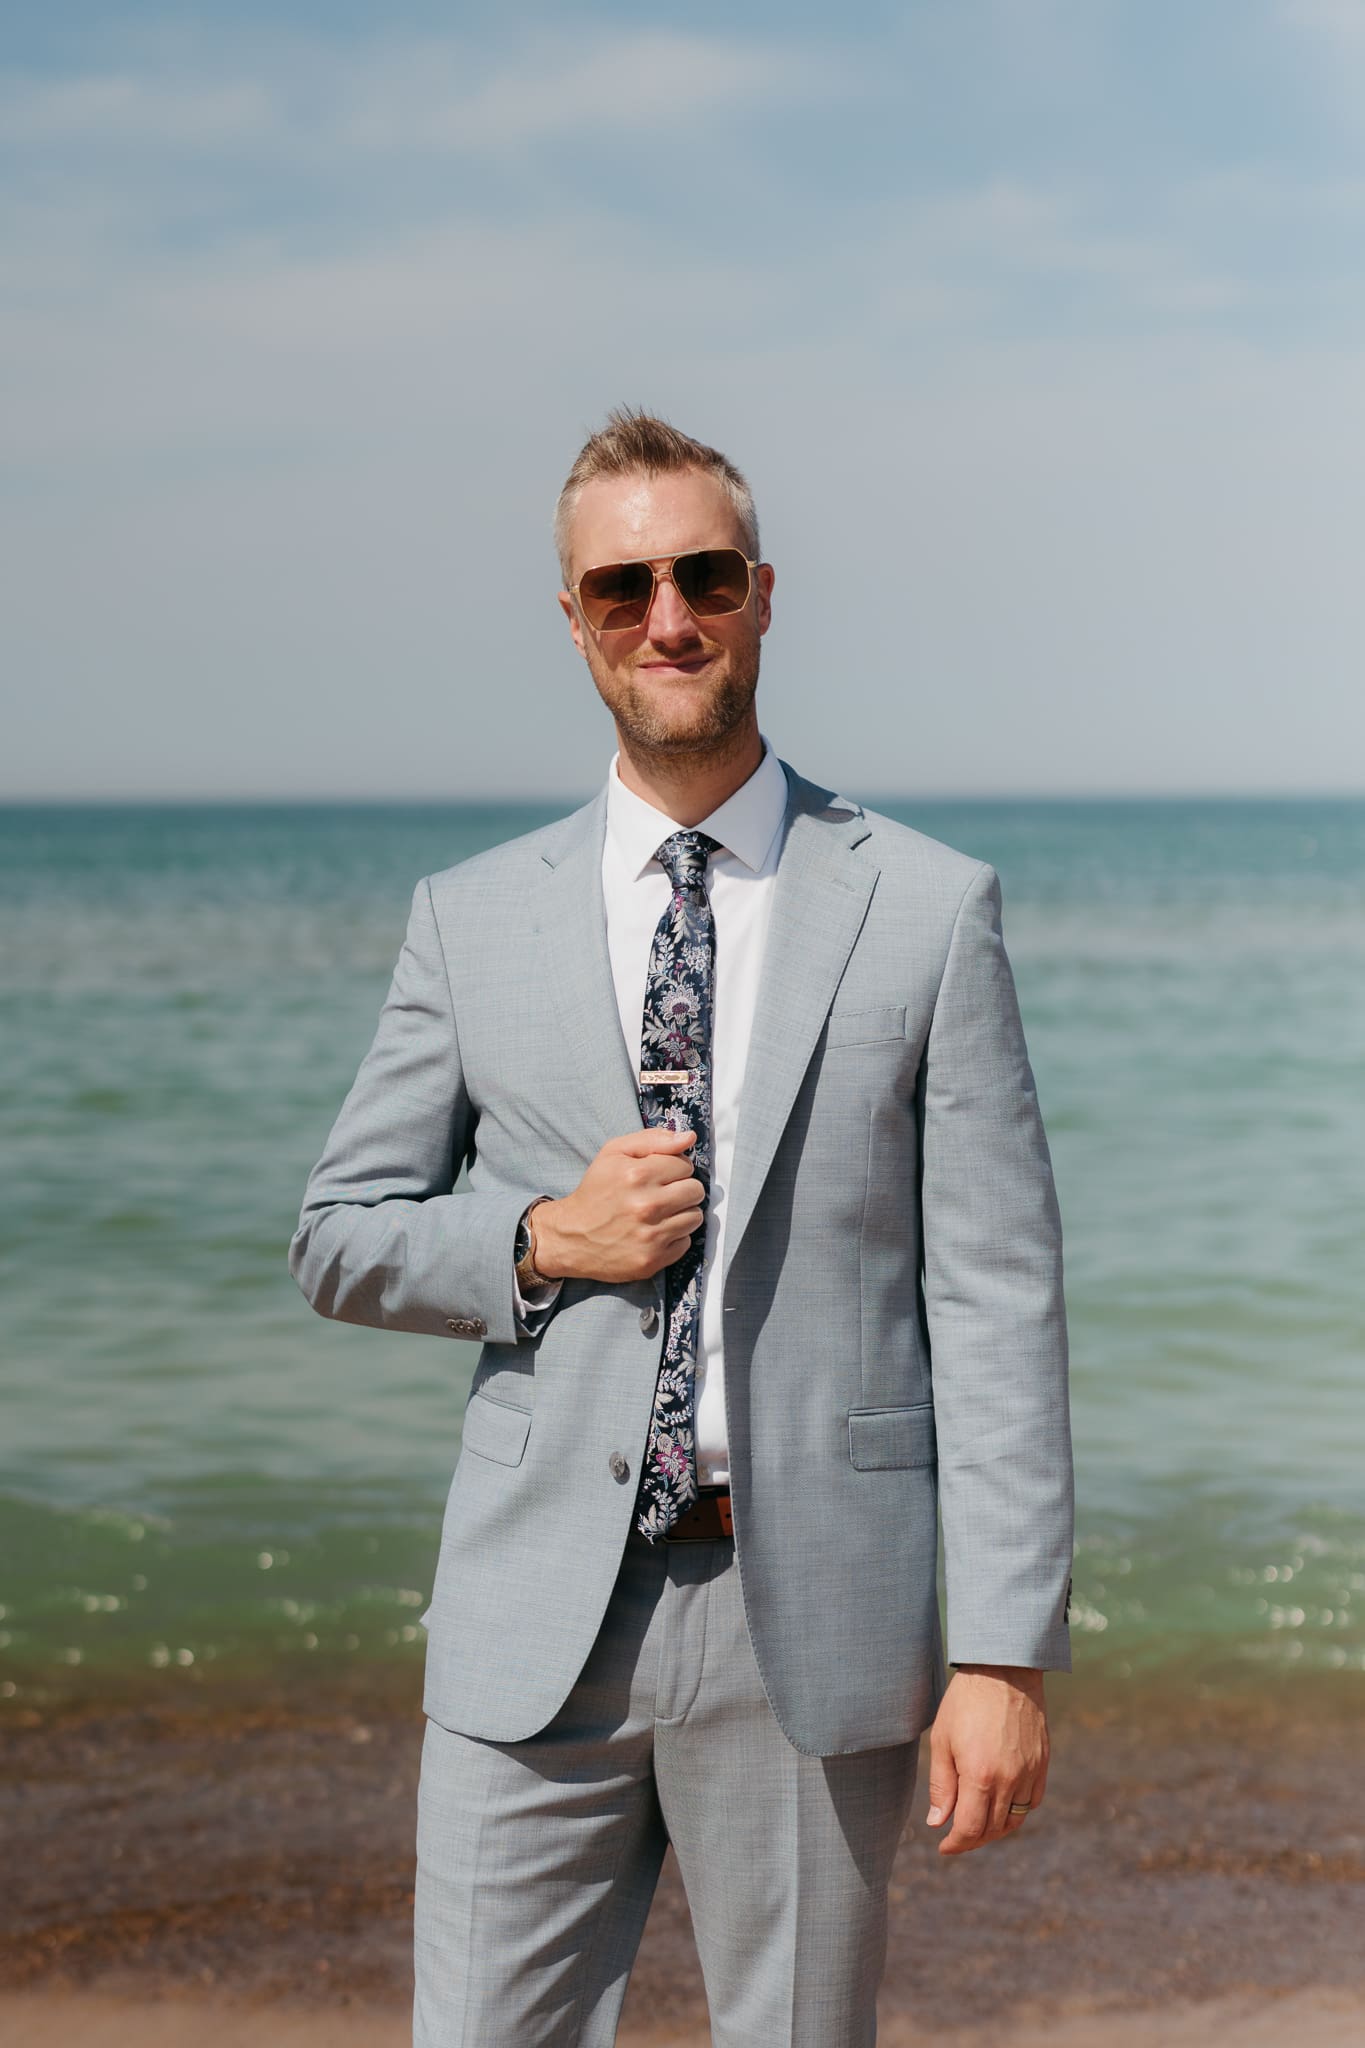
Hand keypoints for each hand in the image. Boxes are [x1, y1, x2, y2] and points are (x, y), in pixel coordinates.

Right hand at [531, 1128, 703, 1284]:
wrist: (571, 1237)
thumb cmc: (595, 1191)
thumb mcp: (614, 1153)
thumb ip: (653, 1139)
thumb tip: (689, 1137)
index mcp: (638, 1175)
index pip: (686, 1165)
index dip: (673, 1168)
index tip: (658, 1176)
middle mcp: (647, 1206)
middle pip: (695, 1191)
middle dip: (682, 1189)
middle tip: (661, 1194)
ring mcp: (651, 1236)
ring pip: (694, 1217)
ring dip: (681, 1214)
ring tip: (659, 1214)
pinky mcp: (653, 1260)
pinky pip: (685, 1242)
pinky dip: (674, 1237)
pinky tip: (654, 1232)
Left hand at [924, 1665, 1048, 1855]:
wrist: (1003, 1670)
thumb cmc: (965, 1702)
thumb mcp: (942, 1741)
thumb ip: (941, 1785)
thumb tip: (938, 1823)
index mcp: (980, 1776)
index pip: (970, 1829)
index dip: (956, 1844)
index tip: (944, 1847)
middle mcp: (1009, 1780)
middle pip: (993, 1829)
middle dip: (973, 1839)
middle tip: (957, 1837)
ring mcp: (1030, 1772)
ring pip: (1016, 1819)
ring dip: (996, 1830)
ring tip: (978, 1826)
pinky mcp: (1042, 1763)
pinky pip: (1033, 1801)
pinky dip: (1017, 1811)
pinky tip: (1002, 1806)